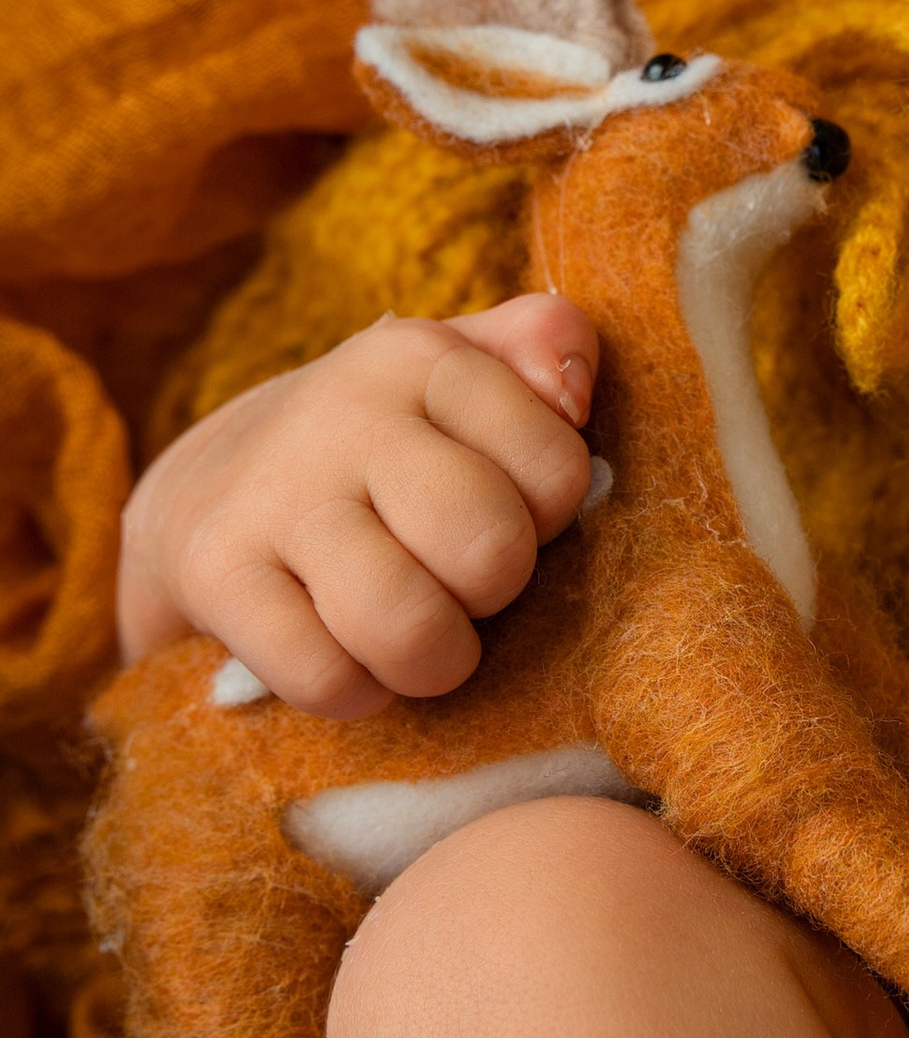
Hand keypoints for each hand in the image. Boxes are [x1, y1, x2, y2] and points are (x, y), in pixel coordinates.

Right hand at [116, 294, 598, 719]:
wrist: (205, 491)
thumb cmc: (381, 444)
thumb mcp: (461, 370)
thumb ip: (548, 345)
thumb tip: (574, 393)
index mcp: (419, 358)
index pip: (557, 471)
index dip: (549, 518)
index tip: (501, 509)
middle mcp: (343, 414)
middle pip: (490, 548)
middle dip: (494, 591)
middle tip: (459, 581)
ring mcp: (273, 495)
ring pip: (409, 625)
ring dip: (434, 659)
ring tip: (417, 634)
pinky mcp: (214, 573)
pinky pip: (326, 677)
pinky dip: (356, 691)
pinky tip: (349, 657)